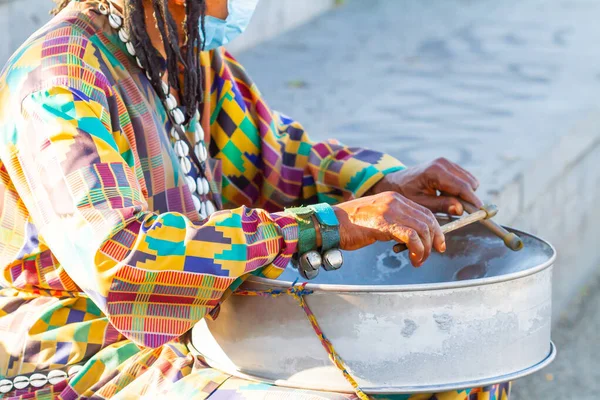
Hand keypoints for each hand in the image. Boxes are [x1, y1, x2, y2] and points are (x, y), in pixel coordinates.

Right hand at [333, 192, 445, 266]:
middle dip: (434, 239)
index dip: (435, 229)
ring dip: (425, 248)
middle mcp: (395, 201)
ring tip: (418, 259)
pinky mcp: (384, 224)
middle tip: (433, 253)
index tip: (437, 243)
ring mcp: (389, 211)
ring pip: (422, 229)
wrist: (331, 223)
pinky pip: (411, 237)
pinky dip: (417, 250)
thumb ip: (393, 221)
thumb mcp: (376, 217)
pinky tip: (412, 258)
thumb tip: (409, 237)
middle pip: (427, 220)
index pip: (424, 211)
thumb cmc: (350, 224)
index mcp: (394, 198)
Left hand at [368, 158, 482, 215]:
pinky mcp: (448, 164)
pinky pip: (464, 178)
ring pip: (469, 180)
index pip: (461, 186)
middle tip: (453, 209)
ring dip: (463, 193)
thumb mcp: (421, 203)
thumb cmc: (406, 193)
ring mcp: (446, 162)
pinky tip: (444, 193)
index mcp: (435, 172)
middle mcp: (443, 163)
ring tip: (444, 199)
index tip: (480, 211)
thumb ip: (441, 205)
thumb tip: (460, 209)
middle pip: (469, 182)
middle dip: (467, 197)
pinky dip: (459, 188)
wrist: (396, 181)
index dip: (472, 199)